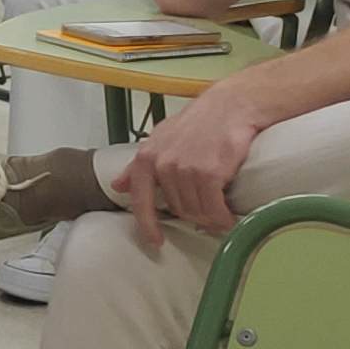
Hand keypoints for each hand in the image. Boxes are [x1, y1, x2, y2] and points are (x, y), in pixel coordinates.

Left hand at [110, 84, 265, 249]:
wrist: (231, 106)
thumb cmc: (199, 122)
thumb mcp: (161, 138)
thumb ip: (139, 164)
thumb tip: (118, 185)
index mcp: (147, 157)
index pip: (140, 199)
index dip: (147, 225)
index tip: (155, 242)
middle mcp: (162, 164)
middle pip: (177, 209)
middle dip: (193, 215)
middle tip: (209, 212)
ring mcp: (184, 169)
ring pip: (195, 210)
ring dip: (210, 218)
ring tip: (220, 214)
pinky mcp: (208, 173)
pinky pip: (213, 208)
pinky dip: (222, 218)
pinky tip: (229, 218)